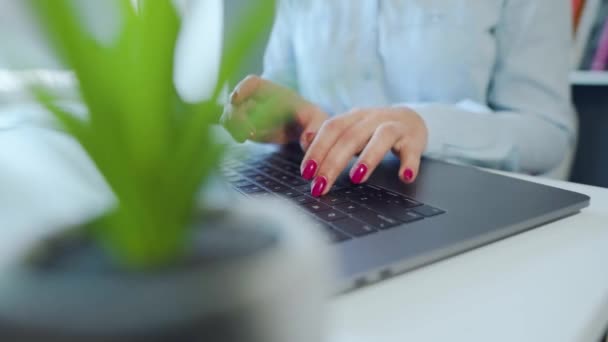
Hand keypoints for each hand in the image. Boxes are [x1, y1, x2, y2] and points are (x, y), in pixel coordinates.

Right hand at [221, 75, 327, 149]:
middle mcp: (258, 99)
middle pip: (236, 100)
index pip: (252, 82)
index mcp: (274, 92)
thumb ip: (315, 128)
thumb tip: (307, 138)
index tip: (236, 100)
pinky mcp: (245, 126)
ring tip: (245, 137)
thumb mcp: (317, 121)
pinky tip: (243, 139)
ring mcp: (249, 112)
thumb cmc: (312, 120)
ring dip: (234, 125)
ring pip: (230, 114)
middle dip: (238, 115)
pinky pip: (232, 127)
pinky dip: (234, 132)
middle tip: (249, 132)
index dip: (242, 88)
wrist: (305, 130)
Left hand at [300, 107, 427, 196]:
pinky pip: (412, 150)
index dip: (317, 149)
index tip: (307, 172)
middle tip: (321, 186)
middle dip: (333, 163)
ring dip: (368, 158)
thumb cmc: (374, 131)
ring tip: (356, 179)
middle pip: (351, 137)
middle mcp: (373, 118)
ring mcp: (395, 127)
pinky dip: (409, 163)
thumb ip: (328, 137)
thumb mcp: (350, 130)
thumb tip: (305, 141)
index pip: (332, 128)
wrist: (412, 120)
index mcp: (354, 116)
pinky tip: (404, 177)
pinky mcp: (414, 139)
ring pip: (381, 137)